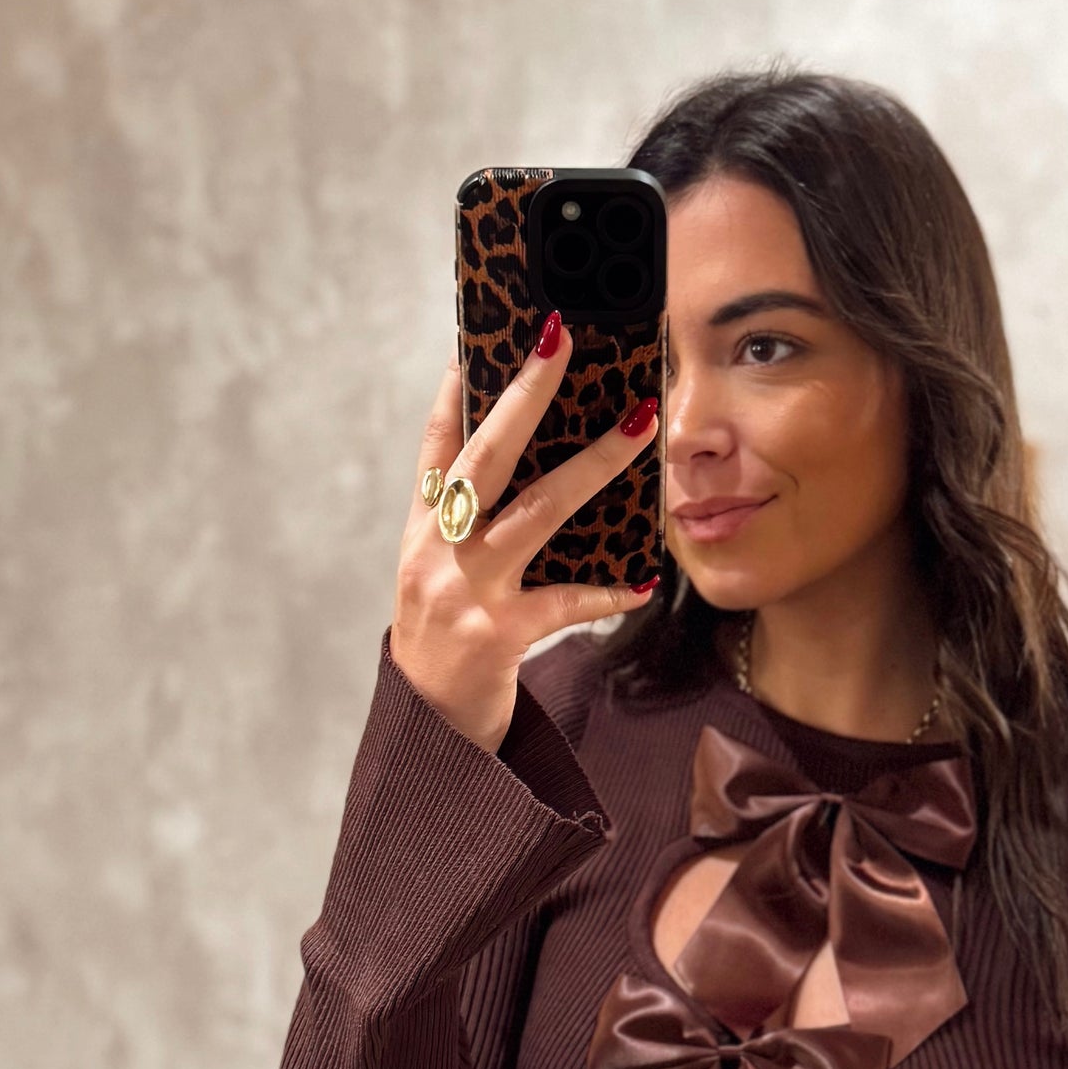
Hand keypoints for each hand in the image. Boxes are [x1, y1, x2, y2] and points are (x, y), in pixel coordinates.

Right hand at [390, 312, 659, 750]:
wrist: (427, 728)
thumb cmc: (445, 645)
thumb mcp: (438, 577)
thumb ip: (466, 528)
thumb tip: (526, 476)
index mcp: (422, 533)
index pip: (435, 449)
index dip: (452, 393)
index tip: (474, 340)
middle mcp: (438, 552)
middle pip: (485, 457)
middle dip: (524, 395)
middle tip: (560, 340)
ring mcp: (467, 591)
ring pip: (537, 512)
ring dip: (593, 465)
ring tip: (637, 425)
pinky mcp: (500, 634)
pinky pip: (568, 601)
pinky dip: (608, 592)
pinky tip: (645, 582)